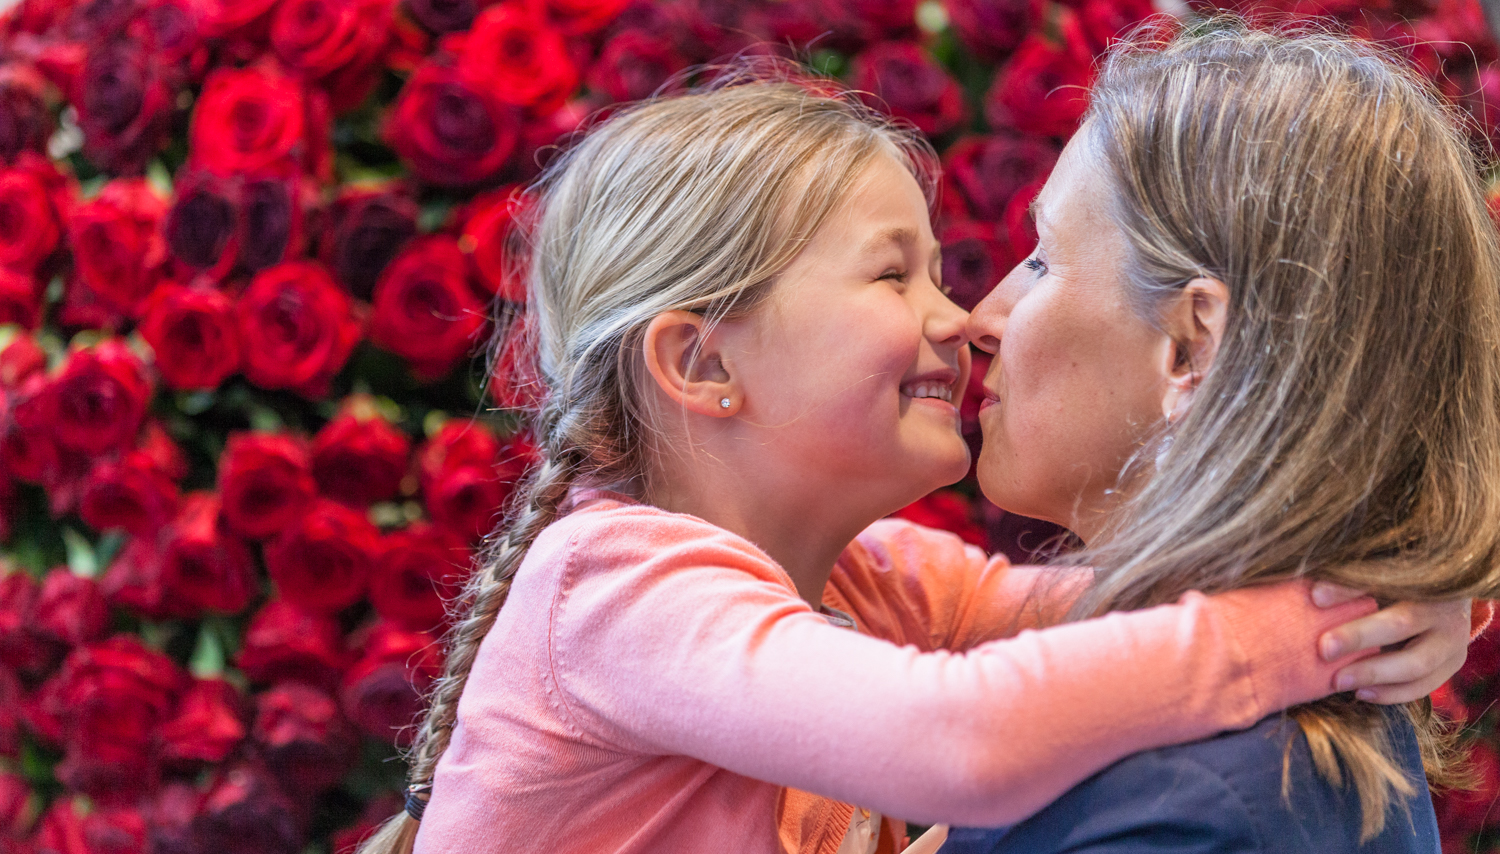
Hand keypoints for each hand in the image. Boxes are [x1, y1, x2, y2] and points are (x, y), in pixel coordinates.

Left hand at [1312, 582, 1470, 703]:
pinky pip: (1423, 686)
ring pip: (1417, 663)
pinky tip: (1361, 693)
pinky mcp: (1452, 664)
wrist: (1444, 597)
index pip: (1384, 581)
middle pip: (1402, 622)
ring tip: (1337, 681)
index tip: (1315, 597)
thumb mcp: (1379, 577)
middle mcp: (1443, 608)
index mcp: (1423, 578)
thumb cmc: (1399, 583)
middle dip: (1360, 637)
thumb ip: (1351, 584)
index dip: (1348, 590)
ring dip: (1374, 674)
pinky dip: (1391, 693)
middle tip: (1323, 649)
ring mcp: (1453, 640)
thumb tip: (1315, 595)